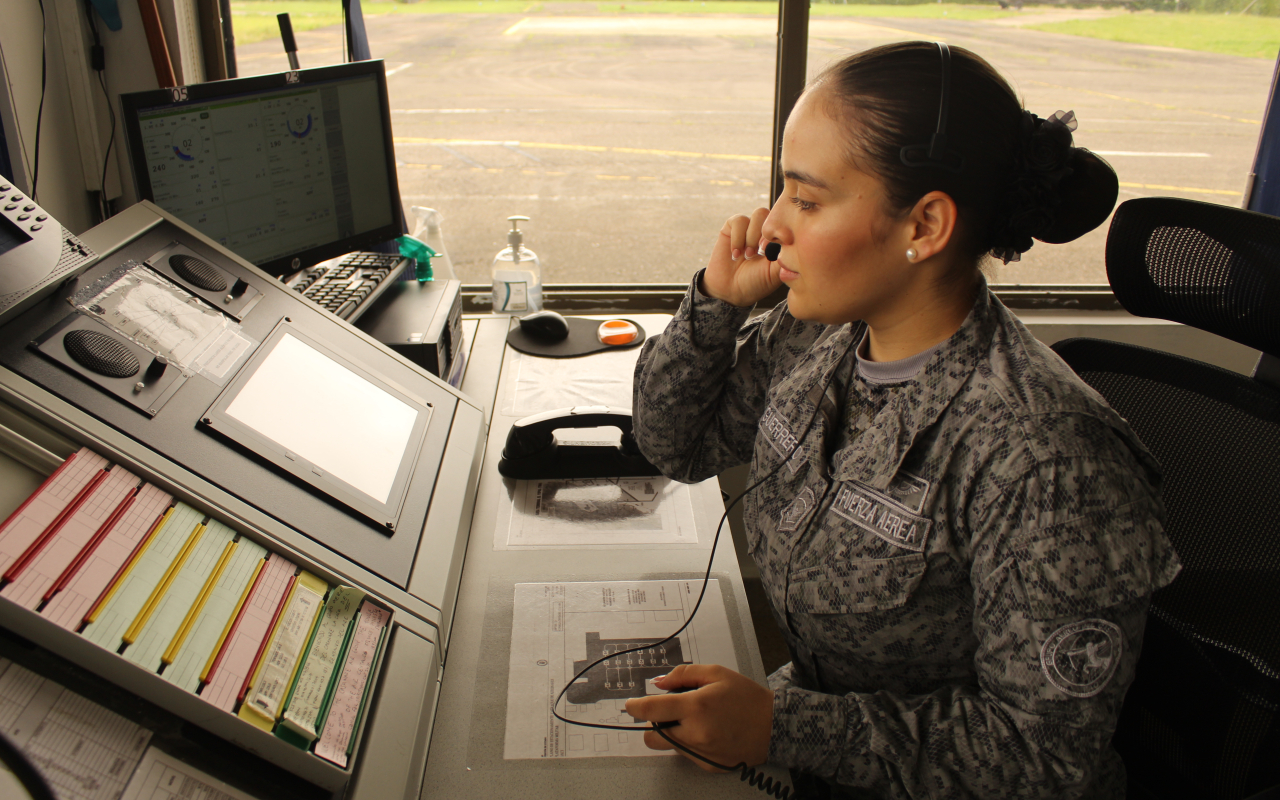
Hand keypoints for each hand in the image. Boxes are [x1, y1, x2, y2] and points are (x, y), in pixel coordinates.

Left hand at [623, 664, 772, 771]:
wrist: (774, 727)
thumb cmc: (747, 698)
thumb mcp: (717, 674)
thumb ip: (684, 675)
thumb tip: (659, 683)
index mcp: (696, 707)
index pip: (652, 710)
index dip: (635, 707)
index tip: (630, 706)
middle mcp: (695, 733)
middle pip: (652, 735)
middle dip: (654, 724)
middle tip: (670, 712)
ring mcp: (700, 752)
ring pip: (668, 746)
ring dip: (671, 733)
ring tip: (694, 721)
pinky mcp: (707, 765)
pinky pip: (685, 754)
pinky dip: (689, 743)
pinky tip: (708, 732)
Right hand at [699, 208, 780, 307]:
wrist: (730, 290)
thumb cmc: (756, 283)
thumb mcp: (775, 273)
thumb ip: (786, 257)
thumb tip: (797, 244)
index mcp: (781, 239)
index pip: (789, 223)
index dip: (784, 233)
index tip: (777, 249)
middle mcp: (767, 230)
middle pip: (776, 214)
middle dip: (769, 234)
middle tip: (762, 253)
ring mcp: (750, 227)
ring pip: (759, 214)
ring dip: (754, 236)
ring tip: (748, 255)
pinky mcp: (732, 227)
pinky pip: (739, 220)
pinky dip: (738, 238)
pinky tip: (735, 255)